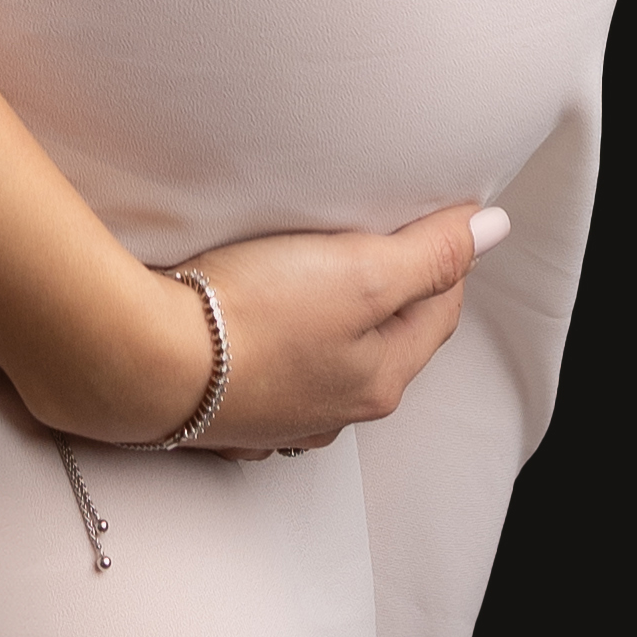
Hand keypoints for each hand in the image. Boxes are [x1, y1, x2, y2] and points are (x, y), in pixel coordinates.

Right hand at [30, 206, 507, 451]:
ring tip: (314, 277)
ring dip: (332, 323)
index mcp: (380, 380)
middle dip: (391, 292)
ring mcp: (278, 421)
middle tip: (377, 238)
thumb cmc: (254, 313)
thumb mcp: (361, 272)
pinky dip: (276, 349)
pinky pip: (270, 377)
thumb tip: (493, 230)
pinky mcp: (224, 415)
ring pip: (328, 362)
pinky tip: (256, 327)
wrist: (142, 362)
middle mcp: (336, 411)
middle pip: (386, 339)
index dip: (443, 256)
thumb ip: (431, 254)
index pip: (439, 309)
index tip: (432, 215)